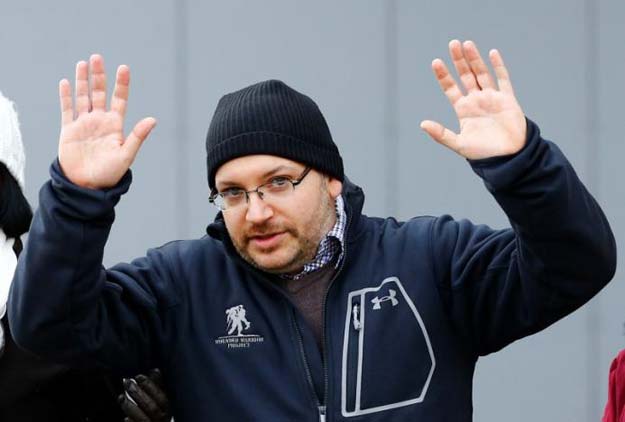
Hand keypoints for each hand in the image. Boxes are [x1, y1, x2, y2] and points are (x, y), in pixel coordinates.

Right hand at [58, 54, 155, 188]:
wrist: (87, 186)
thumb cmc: (110, 173)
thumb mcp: (126, 154)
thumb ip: (138, 136)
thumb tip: (153, 120)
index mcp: (115, 125)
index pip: (119, 99)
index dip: (121, 84)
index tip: (123, 68)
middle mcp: (100, 121)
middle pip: (100, 93)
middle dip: (99, 76)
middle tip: (97, 57)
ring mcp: (84, 124)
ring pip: (83, 97)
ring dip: (82, 81)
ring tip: (83, 64)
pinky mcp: (69, 130)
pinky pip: (67, 109)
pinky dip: (66, 96)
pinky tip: (66, 82)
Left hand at [118, 369, 170, 421]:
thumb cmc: (156, 412)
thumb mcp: (159, 398)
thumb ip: (158, 386)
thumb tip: (155, 370)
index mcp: (168, 408)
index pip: (162, 397)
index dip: (150, 386)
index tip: (139, 376)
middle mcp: (162, 418)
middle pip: (152, 407)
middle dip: (139, 394)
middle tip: (128, 383)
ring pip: (143, 418)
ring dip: (130, 406)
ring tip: (121, 397)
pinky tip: (126, 417)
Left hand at [420, 40, 525, 159]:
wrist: (509, 158)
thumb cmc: (483, 153)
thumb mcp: (459, 144)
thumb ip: (441, 134)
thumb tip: (422, 123)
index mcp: (463, 110)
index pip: (451, 88)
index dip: (444, 75)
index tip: (436, 61)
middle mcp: (476, 101)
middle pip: (465, 76)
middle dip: (459, 60)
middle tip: (452, 44)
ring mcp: (492, 98)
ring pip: (481, 73)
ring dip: (474, 59)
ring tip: (466, 44)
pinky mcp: (507, 99)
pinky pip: (503, 79)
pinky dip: (498, 66)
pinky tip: (492, 53)